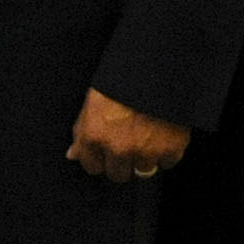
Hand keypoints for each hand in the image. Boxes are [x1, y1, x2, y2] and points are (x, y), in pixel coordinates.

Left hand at [67, 89, 189, 181]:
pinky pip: (167, 163)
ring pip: (143, 170)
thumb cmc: (123, 81)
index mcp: (94, 136)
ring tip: (148, 133)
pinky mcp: (170, 150)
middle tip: (129, 142)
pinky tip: (164, 134)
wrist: (157, 69)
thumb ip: (82, 132)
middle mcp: (118, 148)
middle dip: (122, 162)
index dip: (100, 158)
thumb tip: (73, 155)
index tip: (107, 152)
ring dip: (145, 156)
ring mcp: (145, 151)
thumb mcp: (93, 102)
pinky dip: (167, 152)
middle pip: (118, 174)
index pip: (92, 167)